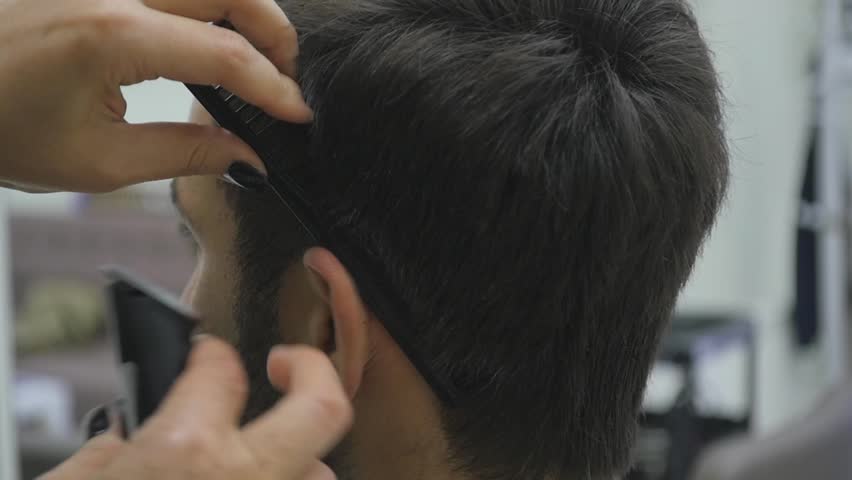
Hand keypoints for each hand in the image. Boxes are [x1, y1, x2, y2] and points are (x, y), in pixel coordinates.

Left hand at [0, 0, 309, 192]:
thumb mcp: (99, 161)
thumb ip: (186, 154)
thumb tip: (247, 157)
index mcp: (112, 33)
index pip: (226, 55)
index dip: (274, 88)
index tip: (297, 114)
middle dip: (274, 30)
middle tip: (285, 76)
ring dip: (240, 10)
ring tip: (252, 55)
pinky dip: (202, 6)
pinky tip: (206, 34)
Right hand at [43, 339, 352, 479]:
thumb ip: (113, 454)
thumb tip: (132, 439)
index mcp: (187, 454)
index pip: (220, 372)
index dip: (212, 354)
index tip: (209, 355)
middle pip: (323, 407)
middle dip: (312, 369)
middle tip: (288, 364)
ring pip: (320, 477)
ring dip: (298, 465)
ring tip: (265, 463)